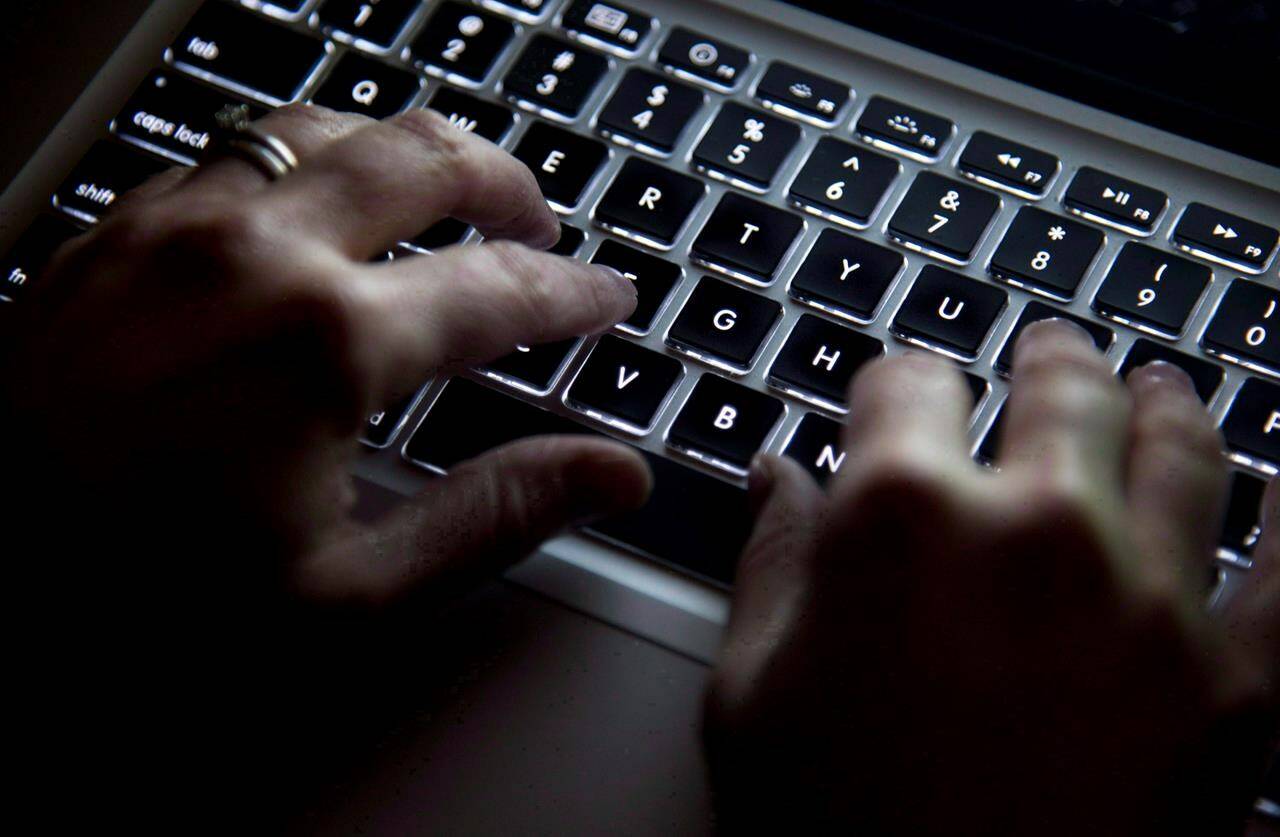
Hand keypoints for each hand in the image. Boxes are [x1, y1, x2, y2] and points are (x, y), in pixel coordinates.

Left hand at [3, 104, 649, 612]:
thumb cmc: (136, 606)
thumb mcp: (343, 595)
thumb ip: (492, 517)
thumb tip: (609, 476)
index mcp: (327, 340)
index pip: (501, 290)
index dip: (574, 294)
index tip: (609, 300)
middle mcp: (256, 250)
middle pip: (426, 158)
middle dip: (509, 184)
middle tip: (543, 225)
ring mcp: (175, 222)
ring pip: (329, 126)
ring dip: (409, 150)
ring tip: (447, 188)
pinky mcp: (115, 227)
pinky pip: (237, 148)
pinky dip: (311, 157)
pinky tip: (320, 200)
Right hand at [705, 320, 1279, 834]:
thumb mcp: (749, 696)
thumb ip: (769, 565)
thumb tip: (779, 481)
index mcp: (900, 523)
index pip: (905, 384)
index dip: (896, 382)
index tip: (898, 393)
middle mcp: (1036, 533)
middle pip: (1058, 387)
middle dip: (1046, 356)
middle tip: (1049, 347)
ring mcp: (1150, 602)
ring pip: (1183, 445)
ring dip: (1168, 401)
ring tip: (1162, 385)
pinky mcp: (1237, 687)